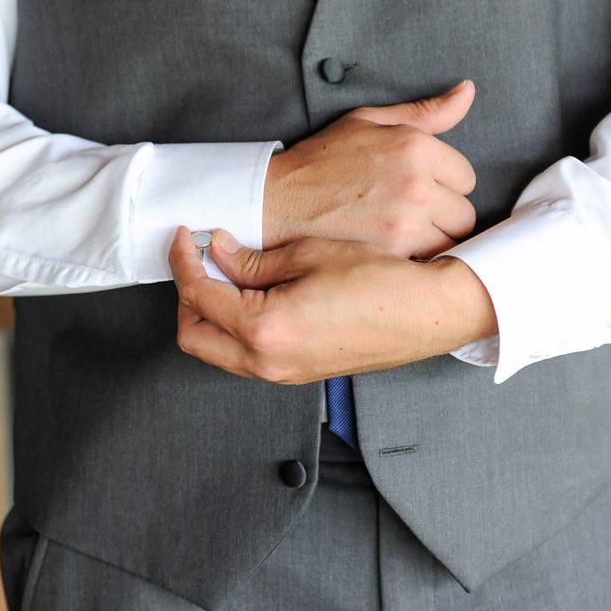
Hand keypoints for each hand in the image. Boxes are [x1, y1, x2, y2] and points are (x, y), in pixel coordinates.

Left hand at [169, 227, 497, 383]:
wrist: (425, 313)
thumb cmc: (379, 281)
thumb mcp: (309, 254)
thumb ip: (252, 259)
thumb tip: (218, 251)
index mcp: (265, 329)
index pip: (199, 295)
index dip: (184, 260)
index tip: (186, 236)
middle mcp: (268, 362)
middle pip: (193, 336)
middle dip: (186, 293)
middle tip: (196, 257)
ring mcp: (282, 374)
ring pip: (215, 351)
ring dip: (208, 312)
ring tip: (222, 271)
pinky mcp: (296, 374)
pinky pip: (243, 356)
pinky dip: (233, 326)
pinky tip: (250, 293)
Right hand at [263, 79, 476, 256]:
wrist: (279, 201)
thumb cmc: (322, 161)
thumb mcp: (369, 121)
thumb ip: (425, 112)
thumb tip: (467, 91)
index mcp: (415, 146)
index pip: (466, 176)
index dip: (443, 182)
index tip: (418, 185)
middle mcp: (417, 183)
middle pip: (465, 213)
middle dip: (443, 214)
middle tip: (409, 210)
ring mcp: (407, 221)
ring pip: (453, 241)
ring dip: (433, 239)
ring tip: (402, 230)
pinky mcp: (394, 252)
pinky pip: (431, 261)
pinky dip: (417, 258)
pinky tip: (393, 247)